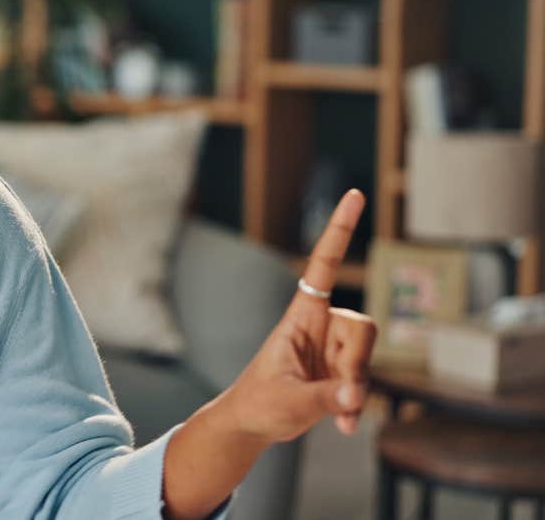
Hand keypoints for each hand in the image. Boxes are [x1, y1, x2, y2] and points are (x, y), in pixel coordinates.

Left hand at [221, 190, 378, 442]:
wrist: (252, 423)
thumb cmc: (259, 403)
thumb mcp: (290, 401)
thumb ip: (326, 398)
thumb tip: (355, 393)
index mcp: (300, 316)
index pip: (323, 265)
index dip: (339, 230)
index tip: (354, 194)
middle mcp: (320, 325)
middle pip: (362, 327)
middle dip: (357, 362)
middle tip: (338, 395)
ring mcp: (333, 348)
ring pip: (367, 355)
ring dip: (356, 388)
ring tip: (333, 414)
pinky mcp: (342, 369)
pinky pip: (366, 379)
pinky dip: (357, 404)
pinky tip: (341, 426)